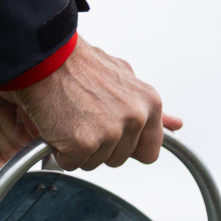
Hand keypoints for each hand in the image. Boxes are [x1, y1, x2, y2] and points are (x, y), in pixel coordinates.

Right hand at [0, 39, 181, 170]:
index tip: (111, 132)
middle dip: (100, 146)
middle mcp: (136, 118)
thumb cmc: (77, 65)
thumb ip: (148, 108)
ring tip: (70, 116)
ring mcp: (111, 132)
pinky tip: (57, 124)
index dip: (126, 146)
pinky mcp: (85, 143)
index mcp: (149, 103)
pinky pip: (71, 163)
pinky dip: (59, 150)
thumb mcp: (124, 79)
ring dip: (79, 148)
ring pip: (95, 163)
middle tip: (83, 116)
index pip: (149, 151)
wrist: (45, 57)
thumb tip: (175, 125)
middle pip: (119, 159)